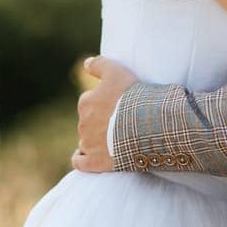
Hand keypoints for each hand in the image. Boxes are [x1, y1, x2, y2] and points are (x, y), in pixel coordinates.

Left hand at [72, 55, 135, 173]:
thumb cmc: (133, 96)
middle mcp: (83, 123)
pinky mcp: (94, 163)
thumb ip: (99, 64)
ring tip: (113, 141)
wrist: (147, 125)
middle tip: (119, 123)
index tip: (117, 106)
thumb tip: (86, 64)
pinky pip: (79, 162)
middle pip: (88, 122)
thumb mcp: (117, 71)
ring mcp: (88, 144)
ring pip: (85, 141)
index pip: (89, 101)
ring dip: (95, 140)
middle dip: (99, 122)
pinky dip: (82, 159)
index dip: (103, 103)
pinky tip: (90, 158)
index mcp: (86, 102)